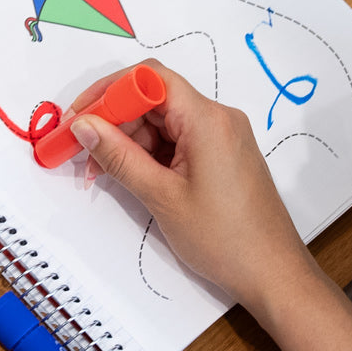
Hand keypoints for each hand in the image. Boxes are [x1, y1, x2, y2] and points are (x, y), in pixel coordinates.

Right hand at [67, 60, 311, 308]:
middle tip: (83, 153)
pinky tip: (132, 177)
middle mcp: (219, 118)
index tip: (78, 117)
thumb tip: (83, 126)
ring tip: (105, 174)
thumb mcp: (161, 196)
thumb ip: (119, 156)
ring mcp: (223, 136)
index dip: (109, 91)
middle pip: (154, 99)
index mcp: (208, 120)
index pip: (150, 78)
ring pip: (163, 122)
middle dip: (115, 121)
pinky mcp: (222, 154)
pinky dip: (151, 154)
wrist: (272, 272)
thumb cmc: (224, 239)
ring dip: (130, 142)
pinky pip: (179, 140)